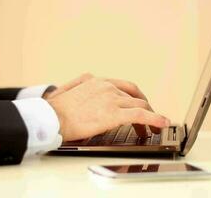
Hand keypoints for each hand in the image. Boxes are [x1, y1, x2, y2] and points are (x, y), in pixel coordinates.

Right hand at [46, 77, 169, 140]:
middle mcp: (106, 86)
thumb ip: (78, 87)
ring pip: (139, 105)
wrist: (49, 118)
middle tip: (148, 120)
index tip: (139, 104)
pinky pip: (141, 114)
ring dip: (149, 117)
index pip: (124, 86)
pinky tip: (161, 124)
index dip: (136, 96)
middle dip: (144, 108)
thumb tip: (80, 92)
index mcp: (96, 81)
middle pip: (134, 95)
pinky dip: (155, 118)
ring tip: (152, 129)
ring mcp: (111, 98)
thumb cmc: (54, 110)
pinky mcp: (113, 113)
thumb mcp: (66, 91)